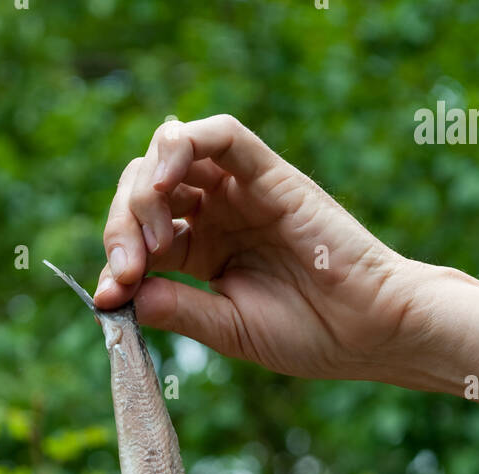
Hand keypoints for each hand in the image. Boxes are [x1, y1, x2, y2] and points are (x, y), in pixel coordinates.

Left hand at [94, 113, 420, 381]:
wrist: (368, 331)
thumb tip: (117, 295)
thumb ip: (177, 308)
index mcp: (203, 250)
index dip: (117, 258)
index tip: (110, 295)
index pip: (141, 234)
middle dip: (122, 224)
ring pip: (173, 153)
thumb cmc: (309, 335)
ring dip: (146, 187)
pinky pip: (222, 134)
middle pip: (147, 189)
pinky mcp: (269, 174)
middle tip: (128, 269)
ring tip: (152, 236)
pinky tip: (165, 181)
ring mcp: (242, 190)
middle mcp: (217, 212)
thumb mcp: (227, 329)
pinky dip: (184, 144)